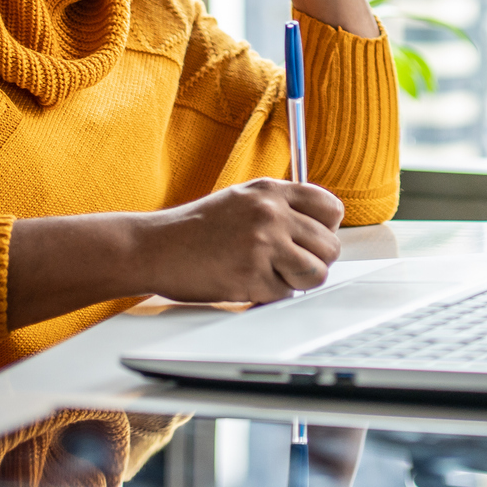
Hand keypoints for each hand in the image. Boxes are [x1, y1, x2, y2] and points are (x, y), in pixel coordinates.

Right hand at [134, 179, 343, 303]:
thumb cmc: (195, 228)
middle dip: (314, 262)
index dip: (326, 230)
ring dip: (297, 282)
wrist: (154, 247)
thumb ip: (279, 207)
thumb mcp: (241, 199)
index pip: (331, 209)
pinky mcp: (252, 274)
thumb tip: (318, 229)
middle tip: (290, 265)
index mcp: (271, 190)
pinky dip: (269, 295)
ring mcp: (263, 242)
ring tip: (272, 275)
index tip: (312, 240)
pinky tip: (247, 282)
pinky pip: (284, 295)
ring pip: (316, 273)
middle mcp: (271, 212)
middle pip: (330, 246)